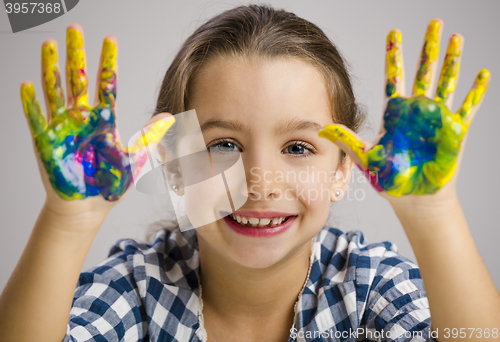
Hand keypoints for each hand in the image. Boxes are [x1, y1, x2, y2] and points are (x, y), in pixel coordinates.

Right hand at [21, 24, 173, 213]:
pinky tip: (28, 85)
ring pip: (54, 90)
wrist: (87, 208)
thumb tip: (168, 116)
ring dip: (51, 68)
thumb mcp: (134, 158)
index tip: (110, 39)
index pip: (106, 83)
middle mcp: (82, 118)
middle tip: (75, 29)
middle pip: (77, 78)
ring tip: (49, 44)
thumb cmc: (109, 184)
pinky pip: (36, 118)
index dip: (107, 62)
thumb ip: (148, 136)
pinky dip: (32, 103)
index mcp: (103, 120)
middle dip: (76, 53)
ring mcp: (62, 127)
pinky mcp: (45, 142)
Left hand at [319, 19, 489, 201]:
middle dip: (428, 46)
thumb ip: (347, 140)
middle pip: (424, 71)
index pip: (394, 76)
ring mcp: (437, 118)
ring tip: (456, 38)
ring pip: (446, 81)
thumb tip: (323, 128)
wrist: (413, 199)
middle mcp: (417, 110)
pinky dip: (476, 91)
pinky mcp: (455, 131)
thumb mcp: (365, 158)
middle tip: (434, 22)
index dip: (394, 55)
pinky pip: (468, 107)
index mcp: (394, 114)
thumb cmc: (390, 180)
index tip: (394, 32)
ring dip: (452, 61)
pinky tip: (483, 73)